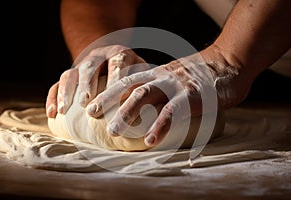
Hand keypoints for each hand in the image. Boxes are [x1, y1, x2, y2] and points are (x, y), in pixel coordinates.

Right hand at [46, 45, 148, 117]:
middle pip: (90, 68)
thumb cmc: (130, 69)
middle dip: (87, 86)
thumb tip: (148, 102)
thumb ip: (143, 81)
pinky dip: (53, 98)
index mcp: (118, 53)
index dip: (115, 79)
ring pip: (70, 74)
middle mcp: (97, 56)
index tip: (115, 98)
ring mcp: (81, 64)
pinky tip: (52, 114)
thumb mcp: (140, 69)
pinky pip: (57, 83)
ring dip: (66, 92)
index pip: (117, 63)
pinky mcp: (70, 74)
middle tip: (87, 105)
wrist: (109, 54)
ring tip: (64, 111)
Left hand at [87, 46, 252, 146]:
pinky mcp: (192, 95)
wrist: (230, 64)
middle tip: (92, 113)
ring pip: (145, 95)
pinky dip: (160, 126)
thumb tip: (149, 104)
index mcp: (158, 72)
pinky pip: (172, 112)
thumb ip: (163, 87)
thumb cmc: (203, 75)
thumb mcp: (177, 77)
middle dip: (109, 98)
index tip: (94, 102)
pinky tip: (150, 140)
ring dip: (127, 113)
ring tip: (114, 130)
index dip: (110, 90)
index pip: (128, 78)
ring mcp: (176, 84)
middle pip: (130, 85)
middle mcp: (163, 75)